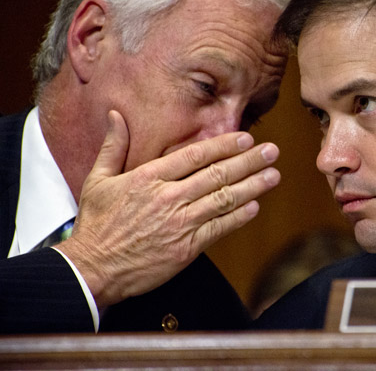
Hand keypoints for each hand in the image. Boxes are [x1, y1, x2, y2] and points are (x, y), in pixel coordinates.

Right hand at [55, 110, 279, 307]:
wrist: (92, 270)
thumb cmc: (96, 224)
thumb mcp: (98, 180)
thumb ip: (113, 146)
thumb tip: (115, 115)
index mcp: (149, 177)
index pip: (195, 155)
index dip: (223, 145)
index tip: (245, 138)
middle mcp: (168, 197)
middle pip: (217, 174)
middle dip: (248, 161)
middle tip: (271, 151)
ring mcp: (179, 223)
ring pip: (224, 199)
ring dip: (252, 186)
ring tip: (273, 175)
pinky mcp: (186, 248)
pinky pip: (219, 228)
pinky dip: (239, 217)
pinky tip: (255, 206)